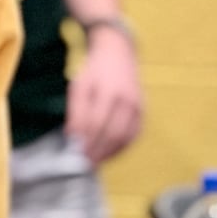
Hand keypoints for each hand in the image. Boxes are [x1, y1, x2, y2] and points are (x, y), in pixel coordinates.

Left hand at [65, 25, 142, 165]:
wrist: (119, 53)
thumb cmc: (95, 70)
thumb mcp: (80, 85)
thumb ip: (76, 111)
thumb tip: (73, 136)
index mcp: (108, 91)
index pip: (97, 123)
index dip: (88, 141)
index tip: (78, 154)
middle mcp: (126, 100)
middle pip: (112, 134)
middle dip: (99, 151)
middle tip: (87, 163)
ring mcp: (138, 107)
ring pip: (125, 138)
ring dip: (111, 153)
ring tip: (98, 161)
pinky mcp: (143, 112)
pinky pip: (134, 136)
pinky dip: (122, 148)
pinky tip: (111, 154)